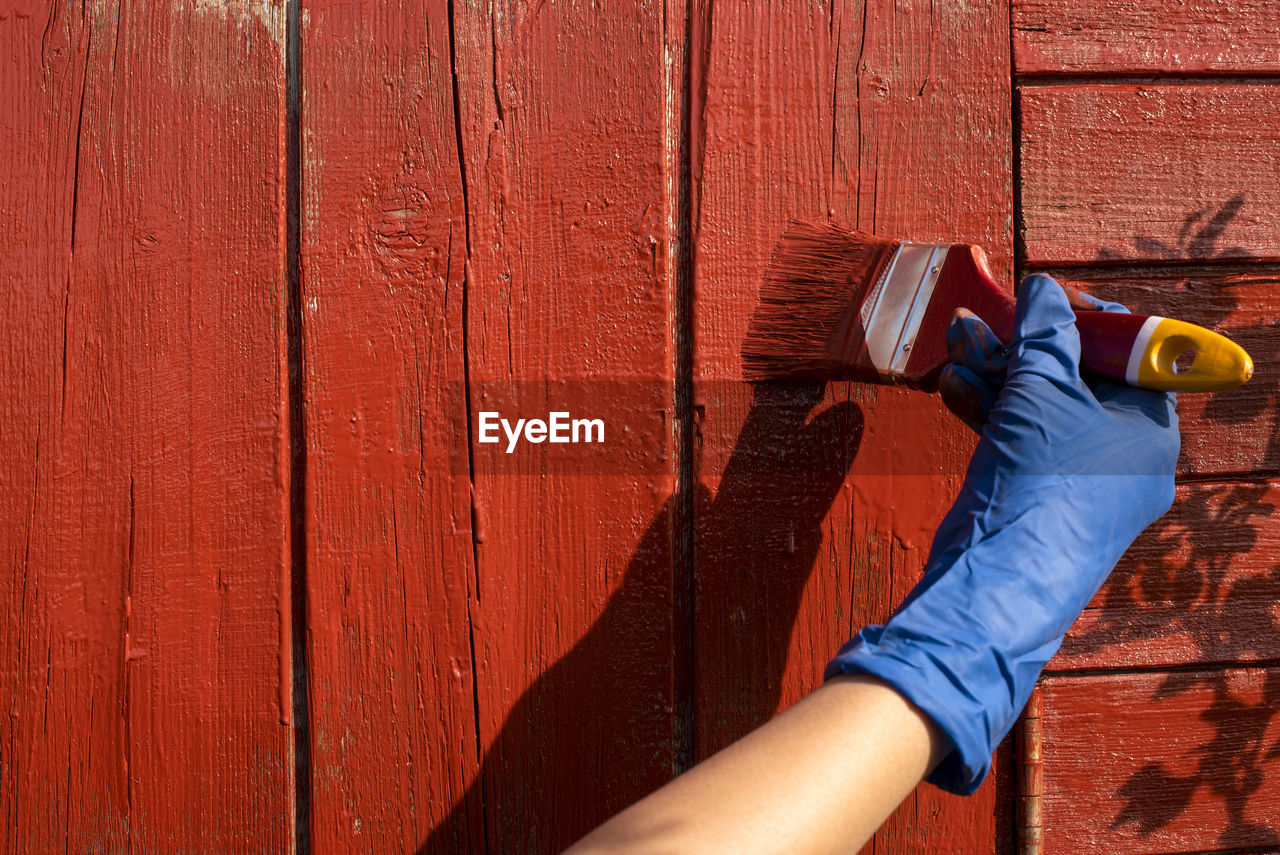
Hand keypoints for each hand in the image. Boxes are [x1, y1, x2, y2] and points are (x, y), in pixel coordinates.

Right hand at [826, 274, 1179, 793]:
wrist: (996, 579)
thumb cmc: (1039, 482)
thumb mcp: (1041, 391)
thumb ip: (1044, 332)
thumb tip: (1044, 289)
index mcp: (1150, 428)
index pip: (1132, 354)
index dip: (1086, 320)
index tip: (1042, 302)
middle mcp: (1123, 454)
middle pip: (1078, 378)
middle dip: (1024, 345)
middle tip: (983, 320)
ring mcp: (1077, 480)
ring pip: (1040, 407)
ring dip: (996, 371)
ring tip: (955, 341)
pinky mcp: (1035, 496)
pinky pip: (1019, 439)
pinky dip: (988, 410)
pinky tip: (953, 384)